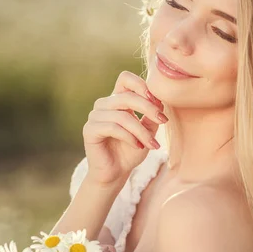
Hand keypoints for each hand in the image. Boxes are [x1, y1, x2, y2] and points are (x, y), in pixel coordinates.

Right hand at [82, 70, 167, 186]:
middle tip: (163, 121)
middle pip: (127, 96)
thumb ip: (151, 115)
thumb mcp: (147, 130)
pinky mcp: (89, 130)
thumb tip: (160, 100)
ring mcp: (94, 116)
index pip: (126, 78)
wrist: (116, 173)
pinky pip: (113, 127)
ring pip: (122, 116)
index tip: (158, 102)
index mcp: (117, 100)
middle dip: (148, 108)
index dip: (142, 85)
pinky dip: (130, 137)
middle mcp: (104, 104)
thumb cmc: (131, 150)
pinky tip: (138, 146)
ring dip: (141, 131)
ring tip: (152, 144)